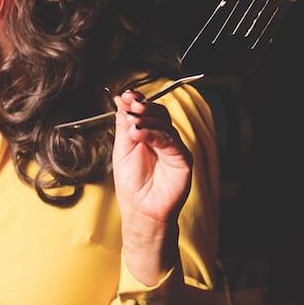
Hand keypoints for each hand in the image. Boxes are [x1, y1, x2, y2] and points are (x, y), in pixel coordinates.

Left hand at [111, 88, 192, 280]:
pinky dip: (154, 134)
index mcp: (148, 134)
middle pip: (158, 113)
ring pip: (165, 125)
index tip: (126, 95)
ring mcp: (174, 148)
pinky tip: (139, 133)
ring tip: (132, 122)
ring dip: (147, 119)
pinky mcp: (183, 159)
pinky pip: (171, 141)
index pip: (147, 111)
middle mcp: (163, 138)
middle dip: (143, 107)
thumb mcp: (122, 149)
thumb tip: (120, 100)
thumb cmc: (131, 183)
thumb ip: (124, 124)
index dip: (138, 101)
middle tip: (131, 105)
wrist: (140, 209)